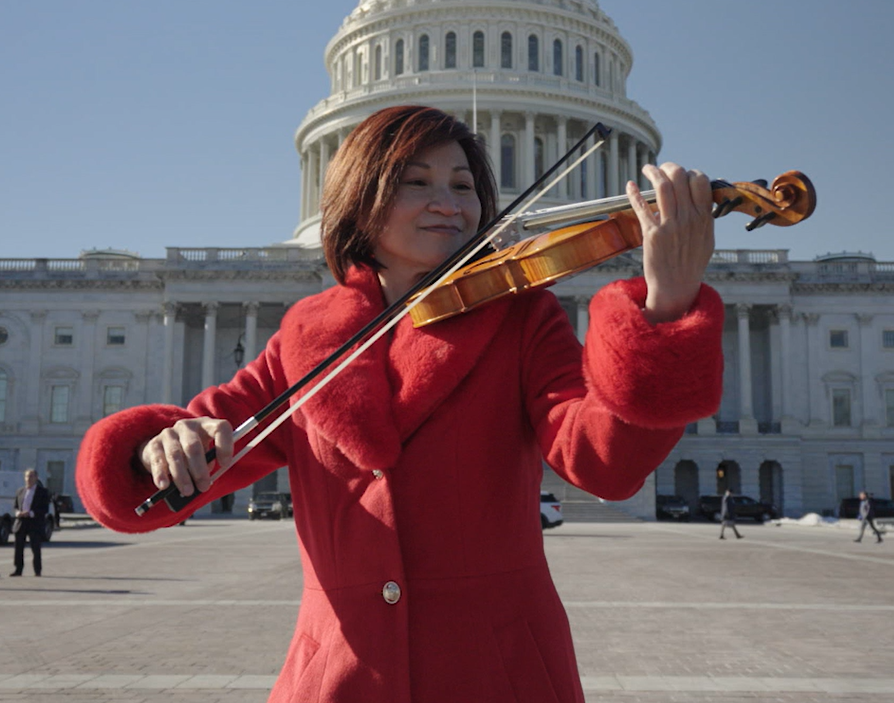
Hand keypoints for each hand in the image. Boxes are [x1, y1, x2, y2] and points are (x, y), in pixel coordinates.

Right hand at [138, 417, 233, 496]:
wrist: (164, 447)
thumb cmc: (193, 453)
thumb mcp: (205, 454)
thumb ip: (209, 464)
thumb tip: (204, 483)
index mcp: (206, 425)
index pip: (220, 428)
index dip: (225, 445)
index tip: (225, 464)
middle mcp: (188, 426)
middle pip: (193, 446)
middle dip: (199, 470)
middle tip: (204, 487)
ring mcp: (169, 433)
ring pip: (175, 455)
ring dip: (182, 476)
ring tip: (188, 491)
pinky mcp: (154, 444)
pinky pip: (158, 460)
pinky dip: (161, 475)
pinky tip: (164, 486)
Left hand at [627, 162, 714, 323]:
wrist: (676, 287)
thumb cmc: (690, 263)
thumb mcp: (706, 238)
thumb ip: (704, 216)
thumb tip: (703, 197)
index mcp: (703, 218)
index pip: (701, 181)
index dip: (690, 172)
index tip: (682, 174)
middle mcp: (688, 218)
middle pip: (680, 177)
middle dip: (669, 166)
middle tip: (662, 167)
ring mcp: (670, 225)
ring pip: (662, 186)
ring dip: (653, 172)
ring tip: (647, 168)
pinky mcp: (652, 234)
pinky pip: (642, 206)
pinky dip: (634, 193)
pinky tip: (630, 185)